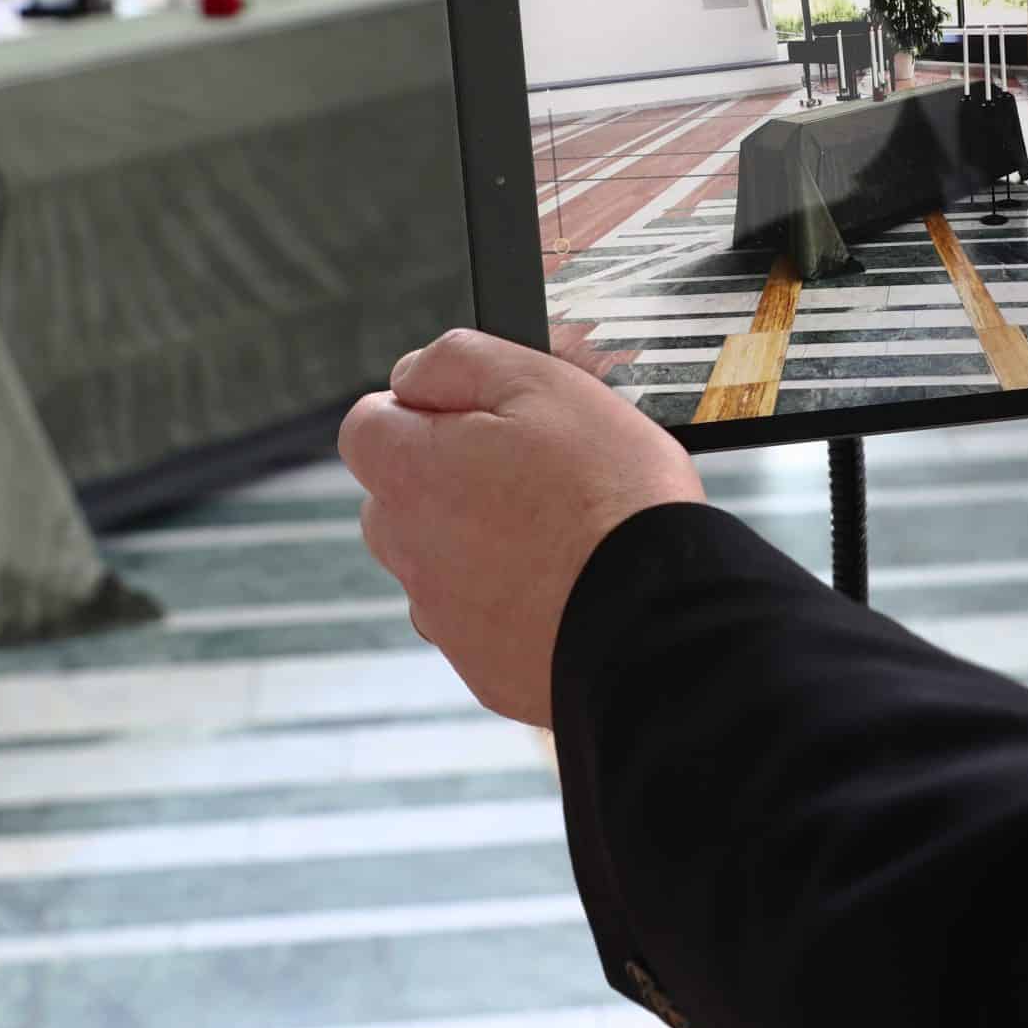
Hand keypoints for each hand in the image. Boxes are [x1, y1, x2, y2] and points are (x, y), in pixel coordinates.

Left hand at [338, 328, 707, 726]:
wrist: (660, 623)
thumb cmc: (611, 501)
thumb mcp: (543, 384)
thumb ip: (459, 360)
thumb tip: (411, 373)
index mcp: (410, 474)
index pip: (368, 425)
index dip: (423, 409)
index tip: (478, 417)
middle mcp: (408, 550)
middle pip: (403, 495)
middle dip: (452, 475)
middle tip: (534, 471)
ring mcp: (441, 616)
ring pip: (442, 559)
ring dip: (482, 540)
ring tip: (561, 531)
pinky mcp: (482, 666)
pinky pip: (483, 616)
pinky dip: (514, 597)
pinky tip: (570, 583)